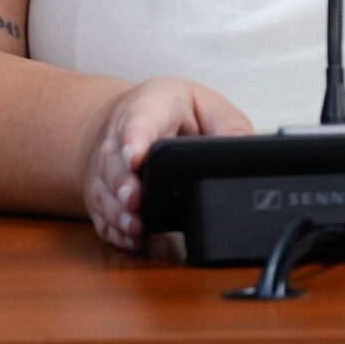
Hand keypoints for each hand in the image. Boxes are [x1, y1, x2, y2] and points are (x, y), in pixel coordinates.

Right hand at [80, 78, 250, 251]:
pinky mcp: (101, 191)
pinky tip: (129, 237)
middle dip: (122, 183)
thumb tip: (244, 152)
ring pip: (103, 189)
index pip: (138, 119)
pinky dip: (112, 228)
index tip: (135, 156)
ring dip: (117, 211)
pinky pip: (100, 213)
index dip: (134, 139)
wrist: (133, 118)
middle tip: (135, 201)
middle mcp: (120, 135)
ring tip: (135, 226)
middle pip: (114, 160)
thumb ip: (229, 126)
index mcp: (151, 106)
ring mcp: (107, 166)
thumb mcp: (207, 105)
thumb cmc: (173, 112)